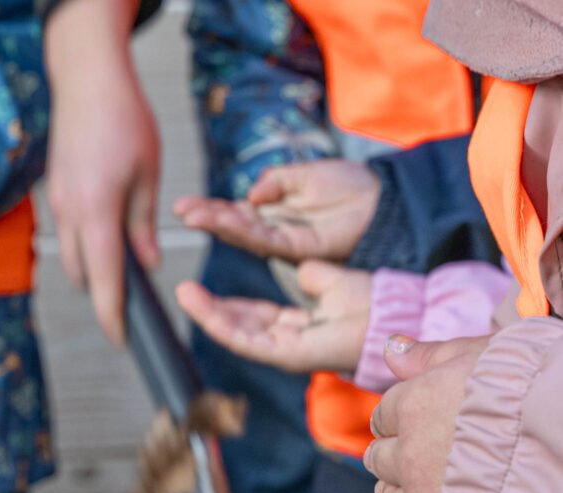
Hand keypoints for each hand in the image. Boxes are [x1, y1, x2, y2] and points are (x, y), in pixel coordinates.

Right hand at [44, 0, 160, 344]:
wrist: (85, 77)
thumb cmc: (122, 116)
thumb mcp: (148, 174)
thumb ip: (144, 226)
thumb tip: (148, 265)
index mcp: (97, 213)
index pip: (103, 282)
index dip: (112, 317)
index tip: (121, 340)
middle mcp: (70, 215)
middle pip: (81, 277)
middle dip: (102, 294)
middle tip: (131, 304)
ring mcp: (57, 206)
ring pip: (70, 258)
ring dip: (91, 270)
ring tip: (120, 267)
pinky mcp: (54, 195)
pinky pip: (67, 235)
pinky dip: (84, 245)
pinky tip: (105, 236)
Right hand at [175, 159, 379, 262]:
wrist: (381, 202)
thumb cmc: (350, 187)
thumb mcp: (307, 173)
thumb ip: (277, 180)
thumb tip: (252, 193)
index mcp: (273, 211)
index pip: (235, 212)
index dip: (210, 209)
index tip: (182, 206)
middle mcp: (274, 229)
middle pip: (233, 225)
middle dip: (206, 218)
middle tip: (180, 211)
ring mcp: (284, 240)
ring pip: (244, 234)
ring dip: (217, 224)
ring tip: (193, 216)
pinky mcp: (297, 249)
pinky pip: (265, 239)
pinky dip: (244, 230)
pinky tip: (226, 220)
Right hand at [177, 261, 371, 373]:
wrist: (392, 316)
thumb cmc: (372, 303)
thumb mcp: (333, 281)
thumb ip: (314, 277)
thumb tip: (304, 269)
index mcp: (297, 327)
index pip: (253, 318)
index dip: (227, 305)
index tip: (204, 289)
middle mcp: (287, 342)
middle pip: (238, 327)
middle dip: (209, 310)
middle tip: (182, 291)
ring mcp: (286, 351)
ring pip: (237, 335)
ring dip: (208, 315)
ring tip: (184, 294)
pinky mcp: (288, 354)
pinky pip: (249, 340)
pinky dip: (224, 324)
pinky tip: (205, 309)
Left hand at [365, 334, 489, 492]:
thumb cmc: (534, 395)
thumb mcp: (489, 356)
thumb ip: (435, 355)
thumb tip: (391, 347)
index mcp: (414, 406)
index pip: (384, 414)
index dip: (402, 417)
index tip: (422, 420)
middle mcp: (407, 456)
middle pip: (378, 458)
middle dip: (395, 454)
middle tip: (425, 453)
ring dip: (402, 490)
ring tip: (433, 485)